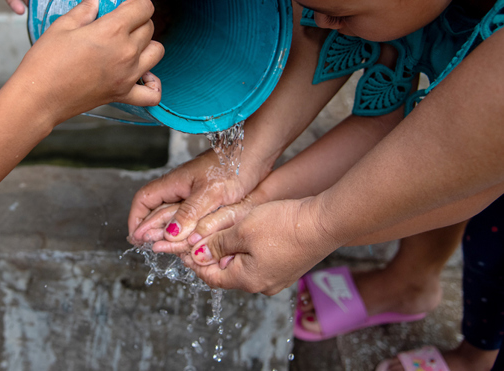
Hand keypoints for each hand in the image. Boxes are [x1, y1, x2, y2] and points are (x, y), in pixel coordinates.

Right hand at [14, 0, 164, 124]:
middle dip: (138, 22)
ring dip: (148, 46)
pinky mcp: (123, 95)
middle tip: (120, 24)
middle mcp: (126, 52)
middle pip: (150, 28)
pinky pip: (153, 93)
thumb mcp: (62, 27)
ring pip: (157, 52)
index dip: (137, 3)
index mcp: (111, 30)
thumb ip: (84, 9)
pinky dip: (153, 85)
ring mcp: (127, 76)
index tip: (127, 5)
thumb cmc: (45, 63)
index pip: (144, 7)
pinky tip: (143, 76)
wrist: (38, 98)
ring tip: (130, 46)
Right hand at [128, 149, 255, 252]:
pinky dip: (184, 227)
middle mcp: (180, 186)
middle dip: (148, 229)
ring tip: (164, 247)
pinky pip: (187, 214)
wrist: (257, 152)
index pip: (143, 200)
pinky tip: (188, 238)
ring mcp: (193, 190)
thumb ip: (189, 214)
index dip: (135, 219)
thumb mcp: (211, 193)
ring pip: (171, 213)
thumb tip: (169, 235)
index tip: (135, 239)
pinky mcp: (207, 195)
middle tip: (146, 247)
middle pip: (154, 209)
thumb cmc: (234, 166)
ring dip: (166, 230)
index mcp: (174, 182)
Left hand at [182, 196, 340, 294]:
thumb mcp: (241, 231)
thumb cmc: (284, 225)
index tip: (182, 247)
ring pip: (242, 267)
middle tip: (196, 240)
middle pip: (225, 273)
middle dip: (209, 257)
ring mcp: (277, 278)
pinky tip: (244, 235)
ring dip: (228, 252)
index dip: (193, 261)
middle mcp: (263, 285)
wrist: (324, 222)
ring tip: (218, 235)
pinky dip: (246, 251)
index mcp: (247, 280)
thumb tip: (196, 255)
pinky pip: (258, 262)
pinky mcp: (288, 267)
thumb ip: (216, 244)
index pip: (209, 276)